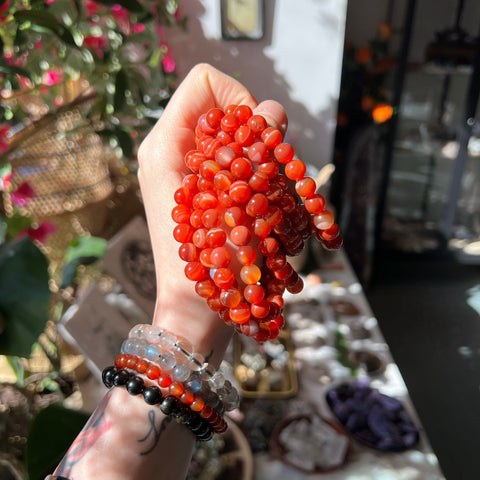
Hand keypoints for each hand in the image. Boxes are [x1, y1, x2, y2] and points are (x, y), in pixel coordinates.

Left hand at [137, 63, 287, 364]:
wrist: (195, 314)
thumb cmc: (210, 271)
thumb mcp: (235, 207)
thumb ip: (254, 152)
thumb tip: (270, 111)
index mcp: (164, 145)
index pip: (205, 82)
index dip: (240, 100)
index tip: (256, 141)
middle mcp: (170, 151)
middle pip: (224, 109)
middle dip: (255, 136)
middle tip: (263, 177)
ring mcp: (185, 171)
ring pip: (234, 136)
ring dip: (261, 162)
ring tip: (262, 203)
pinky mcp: (200, 190)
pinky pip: (235, 162)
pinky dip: (256, 177)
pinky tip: (260, 208)